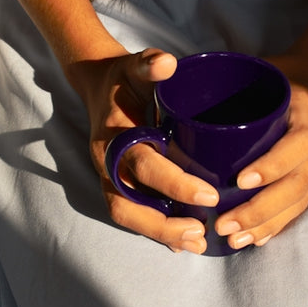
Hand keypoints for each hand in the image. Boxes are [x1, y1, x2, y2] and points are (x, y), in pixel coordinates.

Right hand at [66, 48, 219, 253]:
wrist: (98, 86)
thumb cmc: (124, 79)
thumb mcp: (135, 66)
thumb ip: (149, 64)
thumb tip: (166, 63)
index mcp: (113, 138)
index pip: (144, 167)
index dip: (175, 184)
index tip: (210, 195)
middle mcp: (107, 164)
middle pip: (128, 205)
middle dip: (163, 225)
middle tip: (201, 233)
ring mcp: (110, 178)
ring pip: (128, 215)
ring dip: (160, 234)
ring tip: (197, 243)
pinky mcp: (118, 186)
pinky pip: (134, 214)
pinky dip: (158, 230)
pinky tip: (186, 242)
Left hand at [212, 38, 307, 249]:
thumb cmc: (275, 72)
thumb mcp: (256, 67)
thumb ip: (223, 82)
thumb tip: (169, 89)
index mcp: (306, 113)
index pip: (296, 144)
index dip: (272, 165)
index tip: (240, 180)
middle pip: (297, 184)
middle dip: (260, 209)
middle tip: (225, 224)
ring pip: (297, 202)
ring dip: (264, 224)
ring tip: (234, 239)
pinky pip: (297, 206)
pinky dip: (275, 225)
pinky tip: (254, 239)